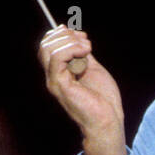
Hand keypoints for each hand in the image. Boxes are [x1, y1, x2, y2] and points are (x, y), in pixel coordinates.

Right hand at [38, 25, 125, 154]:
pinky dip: (71, 49)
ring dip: (70, 41)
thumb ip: (81, 53)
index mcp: (59, 72)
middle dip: (66, 35)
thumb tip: (74, 35)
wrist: (108, 120)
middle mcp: (53, 77)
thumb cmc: (104, 100)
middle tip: (86, 43)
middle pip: (45, 45)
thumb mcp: (92, 68)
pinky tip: (86, 52)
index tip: (82, 36)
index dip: (62, 34)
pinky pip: (57, 57)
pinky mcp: (59, 85)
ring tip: (88, 48)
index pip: (48, 46)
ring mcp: (54, 81)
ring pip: (48, 49)